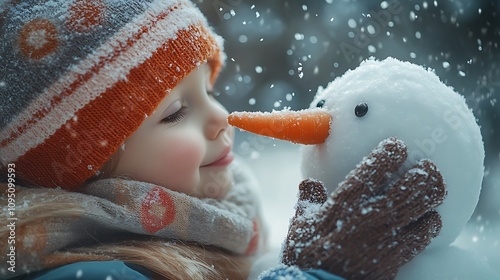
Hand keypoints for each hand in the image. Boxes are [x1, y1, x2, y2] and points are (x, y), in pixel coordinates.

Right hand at [281, 137, 446, 279]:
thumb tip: (310, 183)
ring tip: (434, 186)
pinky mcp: (396, 257)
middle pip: (409, 187)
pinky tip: (429, 219)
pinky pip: (424, 236)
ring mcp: (386, 237)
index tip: (397, 145)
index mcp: (344, 204)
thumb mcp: (300, 223)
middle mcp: (369, 216)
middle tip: (426, 166)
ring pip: (422, 208)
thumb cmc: (307, 254)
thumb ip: (308, 199)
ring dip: (432, 194)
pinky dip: (431, 223)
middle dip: (423, 172)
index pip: (372, 171)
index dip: (389, 154)